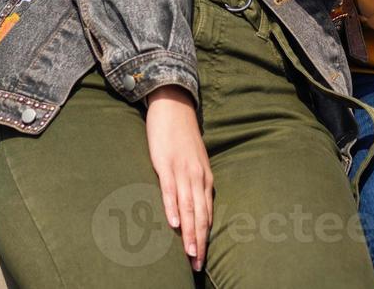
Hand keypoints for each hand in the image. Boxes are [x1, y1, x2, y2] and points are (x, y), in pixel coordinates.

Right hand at [144, 85, 211, 272]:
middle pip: (201, 215)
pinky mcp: (166, 164)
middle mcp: (198, 177)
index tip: (203, 259)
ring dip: (190, 232)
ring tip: (190, 253)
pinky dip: (173, 208)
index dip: (205, 238)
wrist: (174, 107)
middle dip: (200, 242)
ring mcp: (183, 171)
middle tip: (198, 265)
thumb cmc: (181, 137)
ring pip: (188, 207)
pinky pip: (170, 190)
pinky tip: (174, 224)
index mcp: (205, 178)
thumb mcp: (193, 162)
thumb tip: (192, 207)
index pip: (207, 214)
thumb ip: (194, 183)